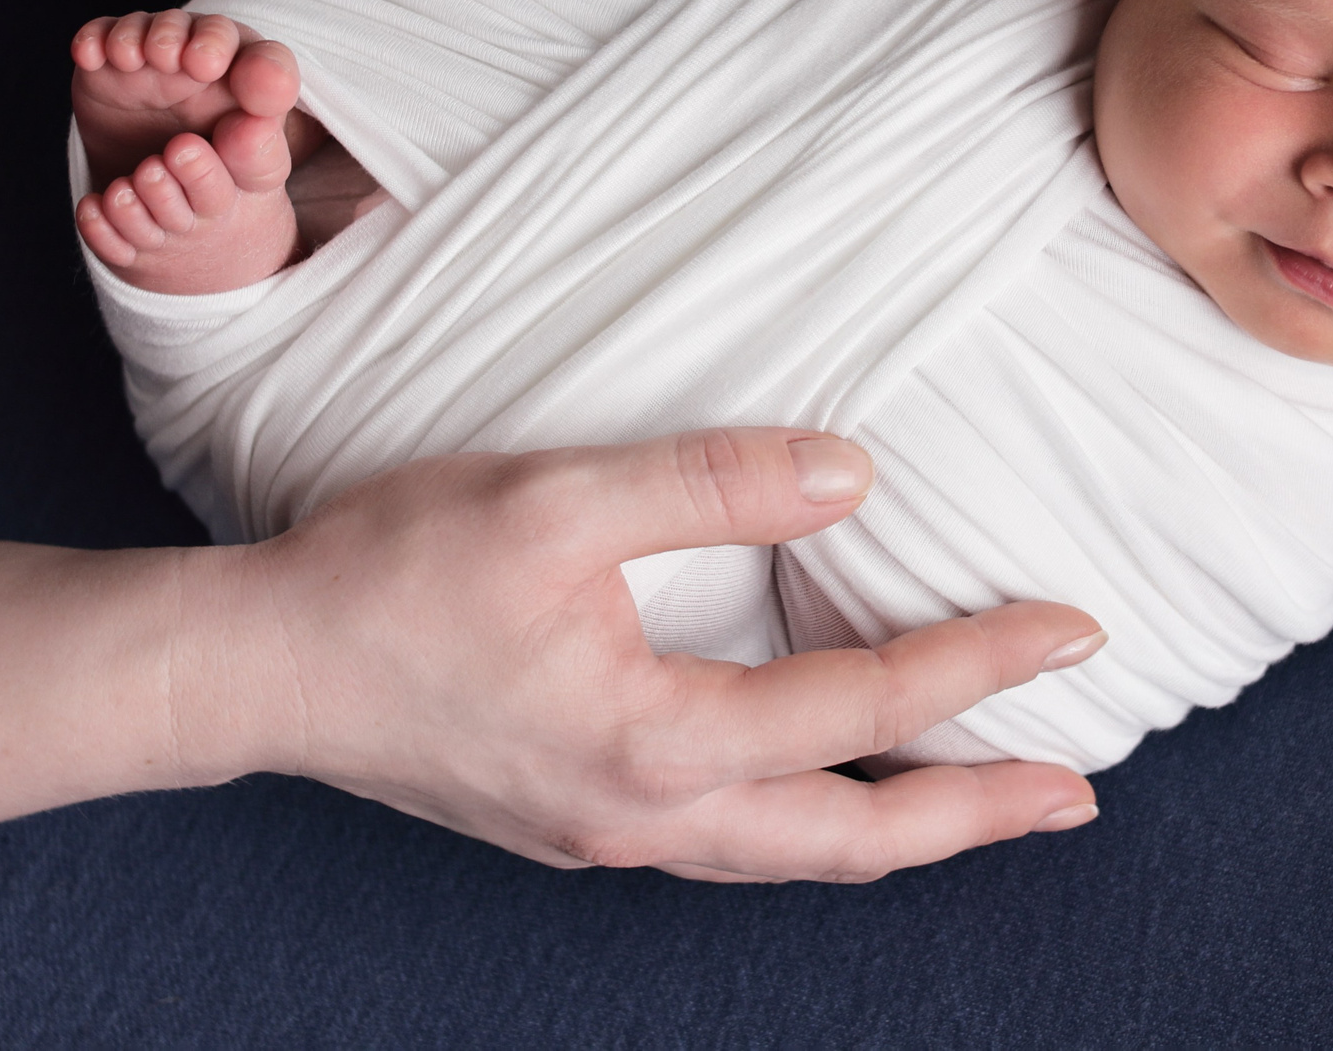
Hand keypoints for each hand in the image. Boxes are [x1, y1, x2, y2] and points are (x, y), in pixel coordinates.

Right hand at [185, 429, 1103, 882]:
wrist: (255, 667)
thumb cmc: (390, 578)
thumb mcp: (556, 498)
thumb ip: (711, 483)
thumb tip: (853, 476)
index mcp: (658, 741)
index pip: (863, 709)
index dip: (983, 666)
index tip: (1075, 630)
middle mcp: (647, 815)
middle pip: (853, 840)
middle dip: (975, 817)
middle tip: (1076, 794)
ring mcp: (610, 832)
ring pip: (795, 856)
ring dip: (902, 830)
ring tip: (984, 800)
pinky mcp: (578, 820)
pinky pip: (737, 840)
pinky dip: (818, 820)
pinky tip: (831, 785)